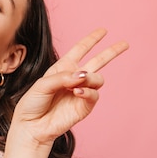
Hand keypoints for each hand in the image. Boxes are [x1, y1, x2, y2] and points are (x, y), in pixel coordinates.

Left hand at [10, 28, 128, 148]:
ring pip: (98, 79)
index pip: (80, 50)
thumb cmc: (32, 104)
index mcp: (63, 68)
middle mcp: (74, 79)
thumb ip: (62, 77)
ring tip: (79, 82)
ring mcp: (81, 92)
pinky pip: (94, 95)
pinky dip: (88, 91)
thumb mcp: (42, 85)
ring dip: (90, 77)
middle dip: (111, 52)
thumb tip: (82, 75)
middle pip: (98, 61)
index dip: (91, 40)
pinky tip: (77, 92)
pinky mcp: (84, 107)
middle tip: (125, 44)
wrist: (31, 126)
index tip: (103, 30)